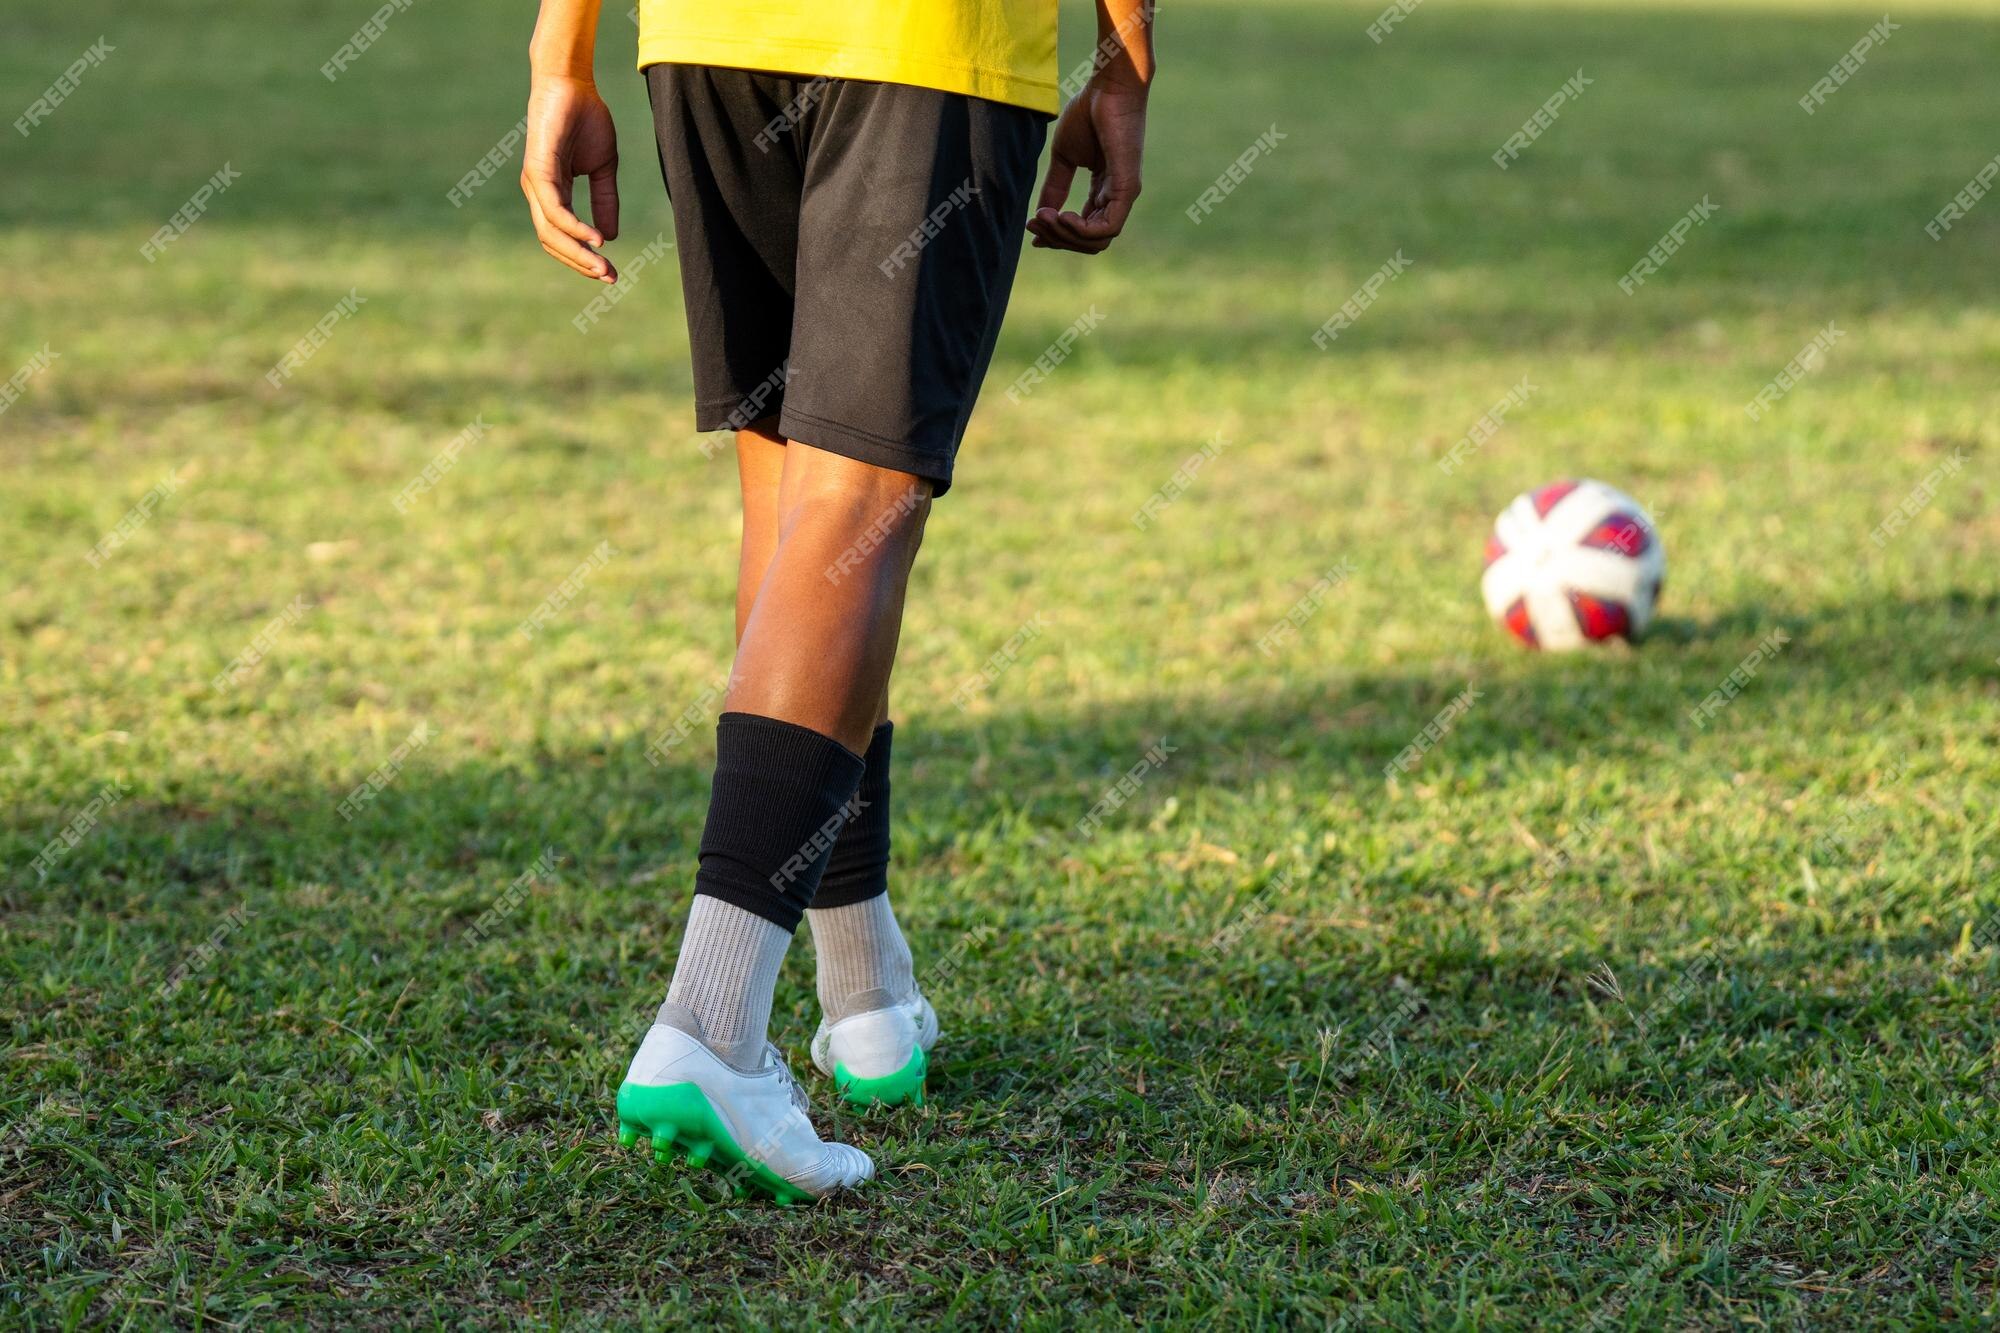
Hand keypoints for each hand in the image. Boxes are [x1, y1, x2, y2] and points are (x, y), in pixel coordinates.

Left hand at [520, 76, 619, 281]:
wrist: (572, 82)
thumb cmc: (586, 118)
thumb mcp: (603, 167)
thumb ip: (604, 200)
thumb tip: (610, 236)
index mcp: (551, 192)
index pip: (562, 237)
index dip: (584, 257)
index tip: (611, 272)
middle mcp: (538, 192)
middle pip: (553, 242)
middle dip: (582, 263)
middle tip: (610, 277)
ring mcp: (535, 182)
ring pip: (551, 232)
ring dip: (578, 253)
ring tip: (603, 266)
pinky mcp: (538, 170)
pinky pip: (555, 210)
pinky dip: (574, 228)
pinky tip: (595, 239)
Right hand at [1028, 78, 1147, 253]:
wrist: (1108, 87)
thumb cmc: (1089, 113)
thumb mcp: (1063, 157)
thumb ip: (1054, 188)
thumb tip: (1041, 215)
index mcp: (1103, 191)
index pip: (1083, 229)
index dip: (1057, 235)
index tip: (1032, 230)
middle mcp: (1116, 197)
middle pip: (1089, 241)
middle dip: (1057, 237)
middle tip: (1034, 223)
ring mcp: (1125, 195)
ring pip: (1097, 240)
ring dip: (1066, 235)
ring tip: (1045, 217)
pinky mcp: (1128, 189)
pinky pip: (1108, 228)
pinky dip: (1082, 230)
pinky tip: (1062, 216)